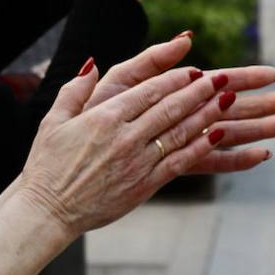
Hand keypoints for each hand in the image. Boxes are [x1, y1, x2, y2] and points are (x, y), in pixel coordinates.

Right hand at [18, 38, 231, 235]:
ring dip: (206, 114)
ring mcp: (137, 162)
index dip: (174, 79)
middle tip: (221, 78)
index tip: (193, 70)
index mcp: (103, 118)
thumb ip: (75, 90)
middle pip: (170, 108)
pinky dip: (200, 147)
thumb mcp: (53, 121)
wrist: (49, 210)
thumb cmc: (48, 165)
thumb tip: (91, 64)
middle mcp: (124, 137)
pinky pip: (179, 162)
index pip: (147, 91)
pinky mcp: (144, 184)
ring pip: (179, 132)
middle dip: (198, 91)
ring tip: (226, 100)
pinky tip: (217, 136)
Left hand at [82, 36, 274, 171]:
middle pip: (230, 108)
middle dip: (265, 103)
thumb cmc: (92, 114)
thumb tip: (187, 38)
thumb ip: (152, 60)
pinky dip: (236, 160)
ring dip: (261, 129)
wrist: (72, 155)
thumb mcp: (119, 80)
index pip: (217, 82)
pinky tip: (263, 155)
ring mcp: (178, 141)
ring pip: (228, 134)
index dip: (246, 77)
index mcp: (171, 95)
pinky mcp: (172, 164)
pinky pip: (209, 163)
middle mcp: (179, 118)